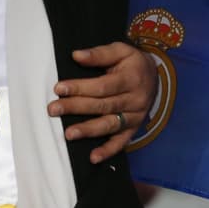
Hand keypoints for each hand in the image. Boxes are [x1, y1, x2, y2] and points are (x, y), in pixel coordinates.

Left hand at [47, 41, 157, 164]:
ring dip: (88, 130)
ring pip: (109, 125)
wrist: (155, 76)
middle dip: (75, 108)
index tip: (59, 88)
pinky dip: (108, 151)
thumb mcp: (121, 50)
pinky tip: (93, 157)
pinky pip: (121, 142)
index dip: (80, 88)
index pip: (101, 86)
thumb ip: (99, 53)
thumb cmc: (132, 62)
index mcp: (130, 79)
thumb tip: (76, 55)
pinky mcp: (134, 128)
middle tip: (53, 109)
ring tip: (68, 134)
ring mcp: (134, 116)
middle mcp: (134, 100)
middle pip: (102, 106)